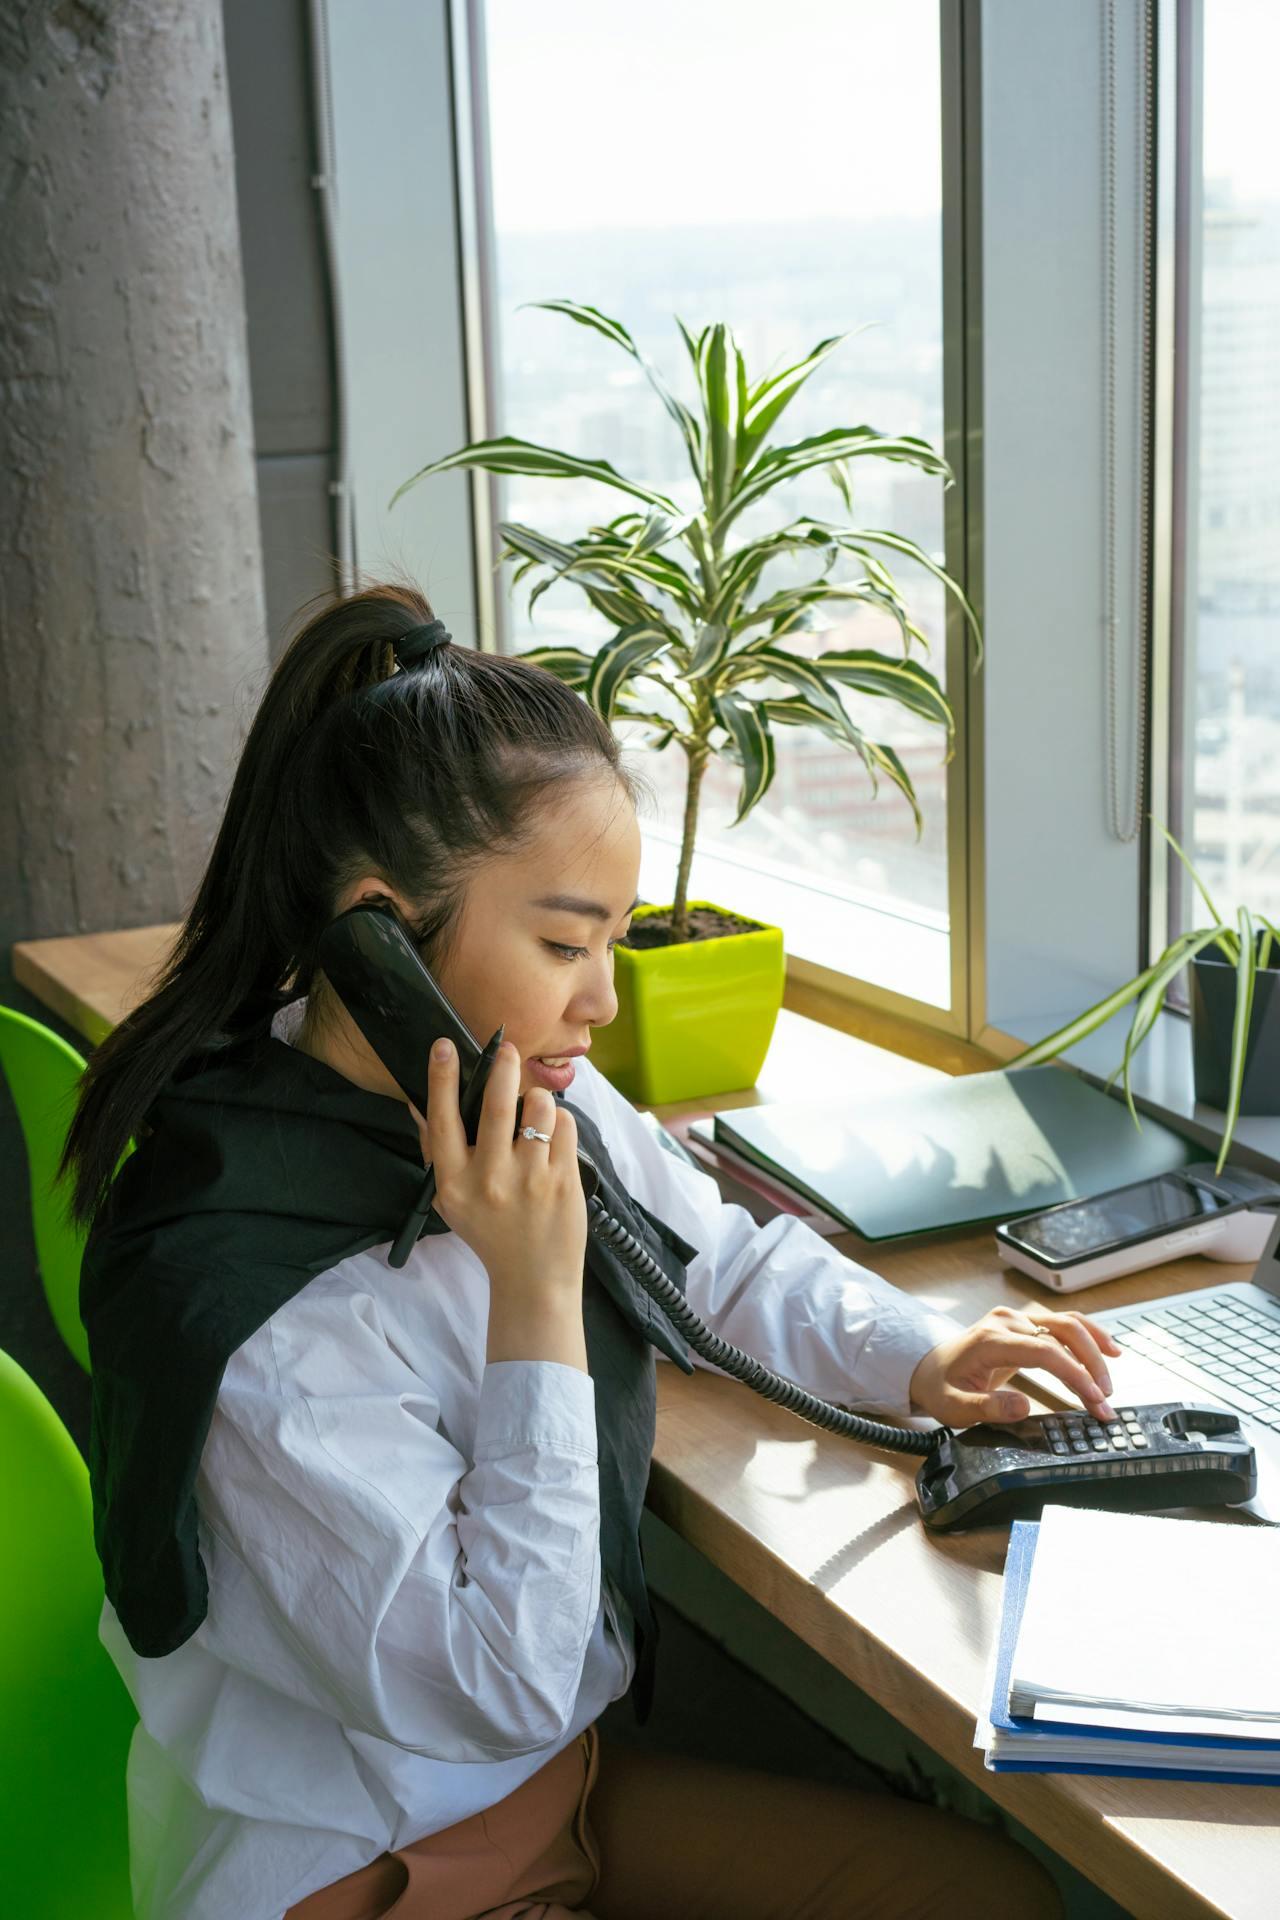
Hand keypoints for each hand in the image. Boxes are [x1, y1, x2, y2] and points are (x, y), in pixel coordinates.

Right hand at [409, 1038, 587, 1367]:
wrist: (532, 1280)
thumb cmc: (489, 1233)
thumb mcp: (449, 1200)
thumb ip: (437, 1153)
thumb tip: (419, 1104)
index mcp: (455, 1182)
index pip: (443, 1119)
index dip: (441, 1078)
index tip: (444, 1045)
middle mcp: (490, 1178)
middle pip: (497, 1104)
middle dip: (503, 1066)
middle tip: (508, 1050)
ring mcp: (530, 1179)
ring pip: (539, 1108)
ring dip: (538, 1100)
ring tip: (535, 1113)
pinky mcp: (564, 1180)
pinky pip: (565, 1127)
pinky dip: (560, 1123)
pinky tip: (552, 1138)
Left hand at [908, 1303, 1123, 1427]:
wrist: (928, 1368)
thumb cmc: (941, 1388)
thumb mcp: (954, 1407)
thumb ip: (987, 1407)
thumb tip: (1023, 1406)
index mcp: (990, 1340)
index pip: (1044, 1351)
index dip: (1074, 1374)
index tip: (1094, 1399)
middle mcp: (1006, 1321)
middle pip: (1063, 1331)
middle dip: (1091, 1366)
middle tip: (1106, 1400)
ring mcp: (1016, 1318)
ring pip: (1068, 1322)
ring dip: (1095, 1350)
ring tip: (1110, 1381)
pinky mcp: (1024, 1323)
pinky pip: (1063, 1322)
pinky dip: (1089, 1335)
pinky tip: (1109, 1349)